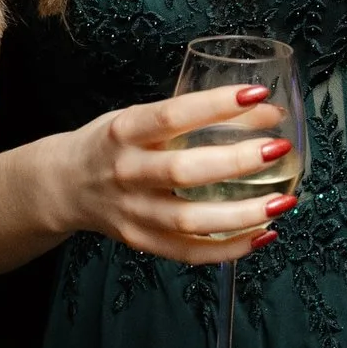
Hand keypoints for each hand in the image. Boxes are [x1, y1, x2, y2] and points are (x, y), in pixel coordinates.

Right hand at [58, 83, 299, 264]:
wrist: (64, 184)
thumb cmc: (112, 143)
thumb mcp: (139, 117)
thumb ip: (191, 117)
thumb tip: (264, 113)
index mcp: (124, 131)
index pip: (172, 115)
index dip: (216, 105)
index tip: (257, 95)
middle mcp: (126, 172)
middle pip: (183, 172)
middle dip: (237, 162)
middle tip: (278, 149)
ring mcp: (132, 212)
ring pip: (190, 221)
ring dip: (242, 214)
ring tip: (282, 202)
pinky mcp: (141, 241)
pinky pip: (189, 252)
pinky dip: (229, 248)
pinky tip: (262, 235)